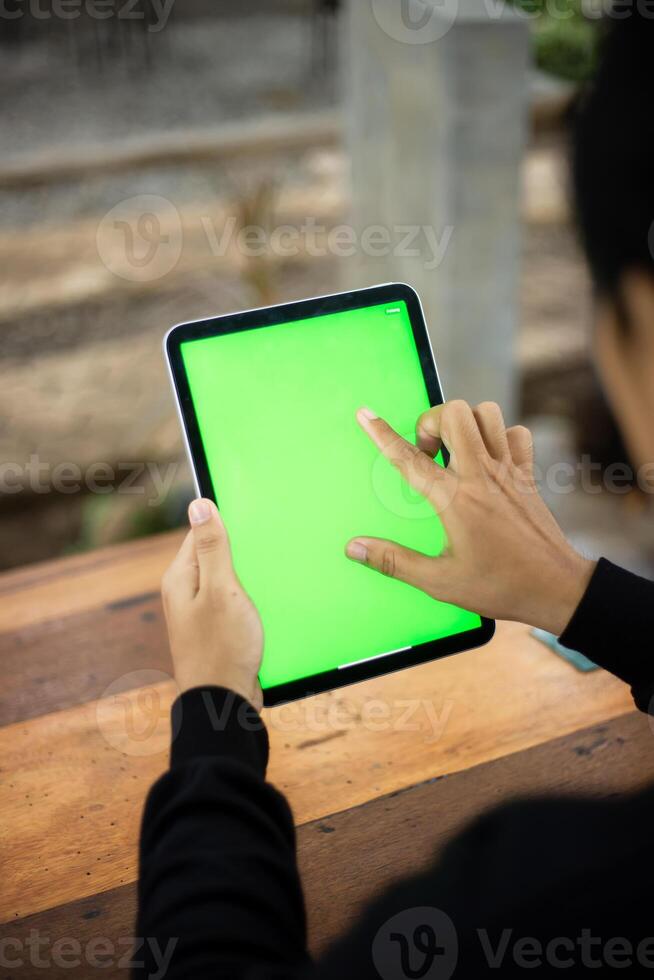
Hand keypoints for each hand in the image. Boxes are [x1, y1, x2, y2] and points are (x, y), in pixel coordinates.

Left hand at [162, 498, 263, 709]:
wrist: (224, 703)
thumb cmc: (221, 648)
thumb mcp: (221, 590)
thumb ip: (213, 547)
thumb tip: (198, 504)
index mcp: (180, 577)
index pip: (202, 533)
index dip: (228, 526)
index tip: (255, 524)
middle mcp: (186, 592)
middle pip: (217, 555)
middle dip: (243, 554)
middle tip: (267, 556)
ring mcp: (201, 612)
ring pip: (230, 579)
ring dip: (250, 579)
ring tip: (269, 584)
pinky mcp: (218, 628)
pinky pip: (236, 602)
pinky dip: (252, 600)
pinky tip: (267, 605)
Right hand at [346, 401, 594, 635]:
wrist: (557, 588)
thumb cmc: (500, 586)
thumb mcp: (440, 582)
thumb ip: (394, 562)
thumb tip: (355, 548)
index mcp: (455, 500)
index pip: (409, 459)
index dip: (382, 434)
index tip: (366, 415)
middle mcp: (481, 476)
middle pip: (454, 414)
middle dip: (432, 421)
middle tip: (428, 453)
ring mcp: (508, 471)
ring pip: (487, 413)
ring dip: (464, 423)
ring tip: (454, 451)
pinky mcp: (527, 475)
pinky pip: (516, 434)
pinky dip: (500, 437)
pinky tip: (488, 460)